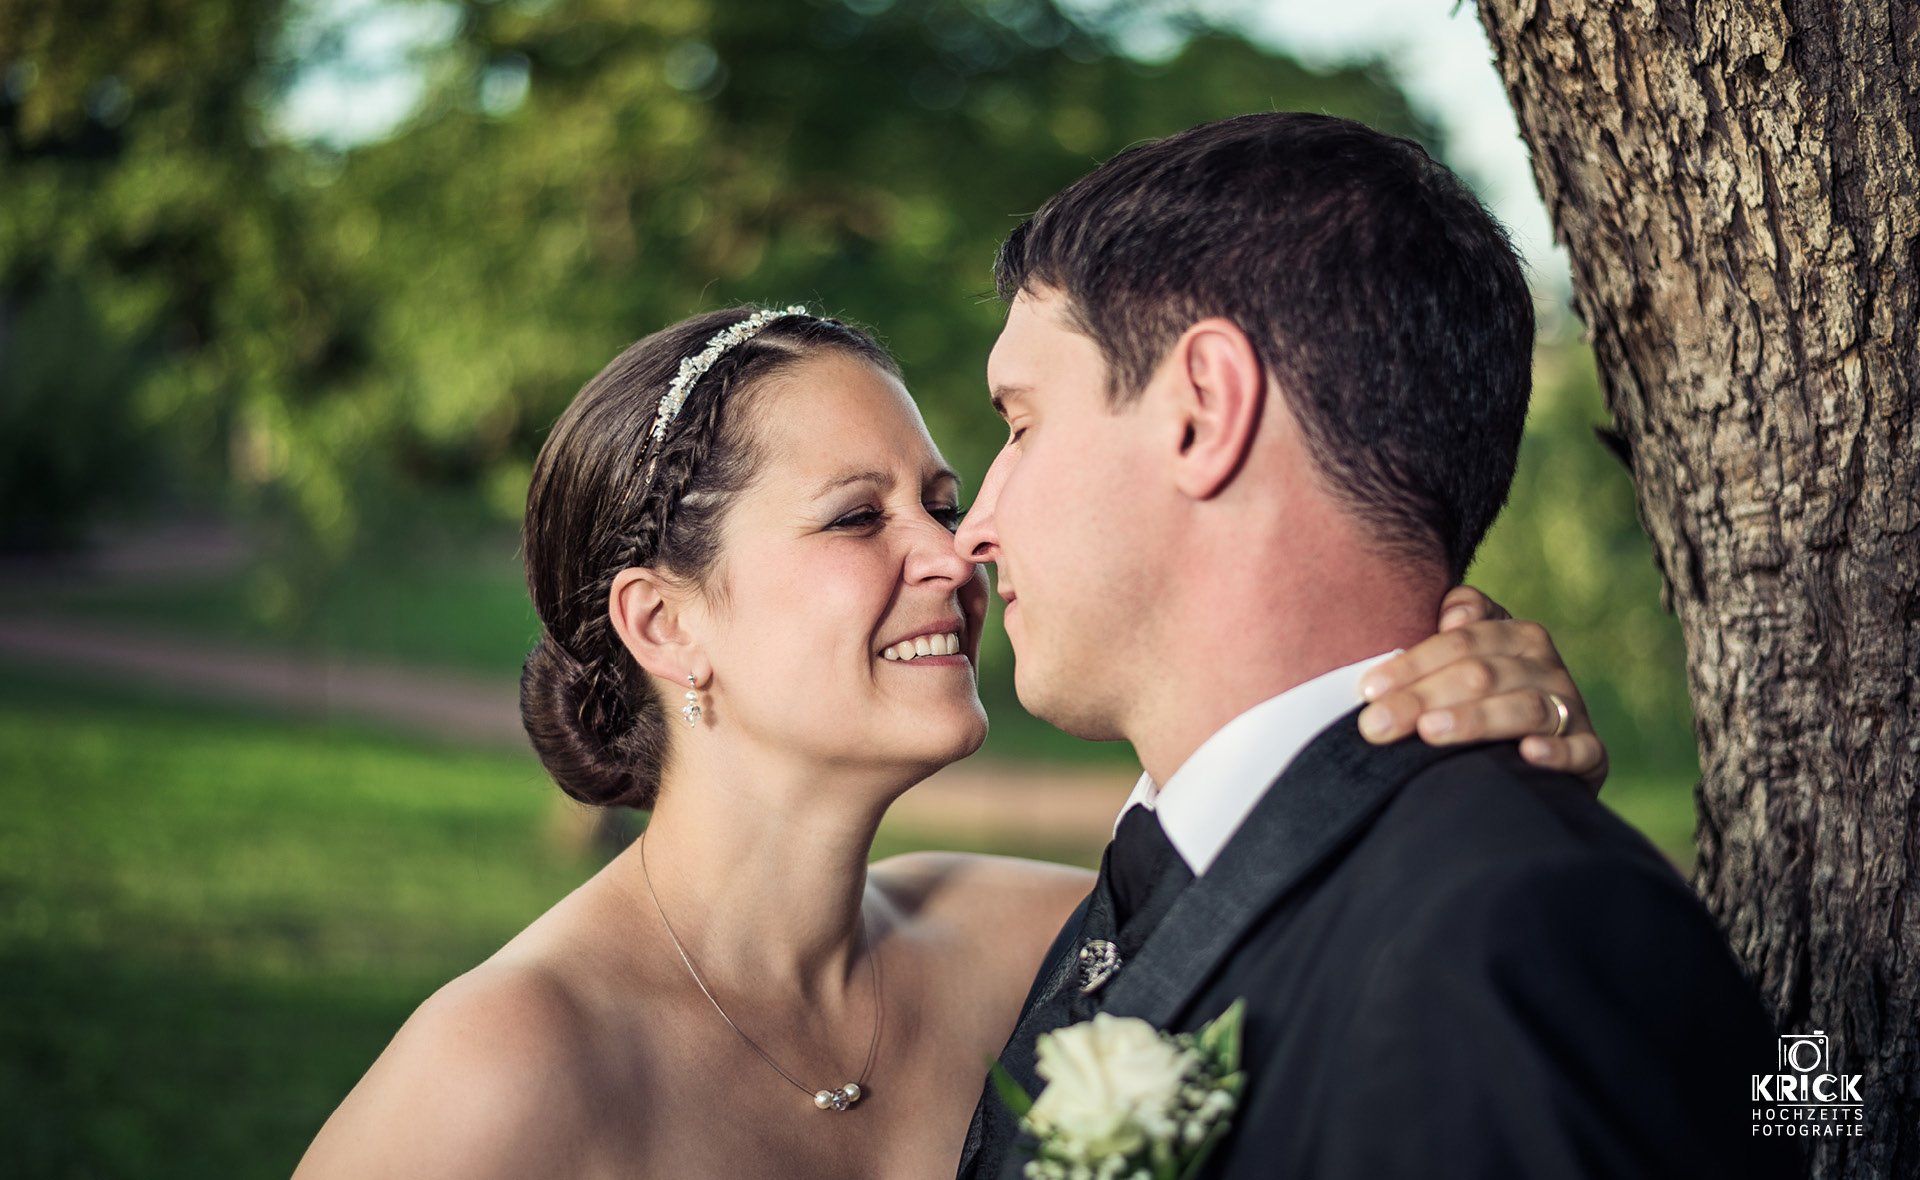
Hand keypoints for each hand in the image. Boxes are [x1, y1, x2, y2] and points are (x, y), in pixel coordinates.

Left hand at [1353, 586, 1607, 792]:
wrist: (1533, 764)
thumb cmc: (1480, 703)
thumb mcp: (1464, 661)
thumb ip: (1451, 632)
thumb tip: (1451, 616)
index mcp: (1516, 636)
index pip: (1460, 642)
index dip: (1412, 664)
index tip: (1368, 690)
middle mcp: (1547, 667)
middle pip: (1481, 675)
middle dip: (1423, 698)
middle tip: (1377, 725)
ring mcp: (1571, 709)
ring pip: (1524, 708)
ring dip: (1476, 720)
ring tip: (1431, 732)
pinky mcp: (1592, 754)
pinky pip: (1582, 750)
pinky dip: (1558, 752)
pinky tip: (1528, 754)